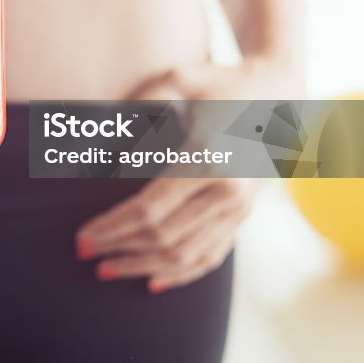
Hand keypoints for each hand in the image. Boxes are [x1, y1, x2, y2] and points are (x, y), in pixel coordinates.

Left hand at [75, 58, 300, 291]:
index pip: (149, 208)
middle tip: (83, 253)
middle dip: (119, 248)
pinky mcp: (243, 216)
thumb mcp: (177, 81)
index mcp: (207, 157)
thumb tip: (105, 150)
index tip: (83, 236)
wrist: (280, 92)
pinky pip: (211, 255)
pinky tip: (152, 282)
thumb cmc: (217, 83)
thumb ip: (139, 109)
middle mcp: (227, 190)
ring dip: (143, 266)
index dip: (112, 227)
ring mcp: (239, 208)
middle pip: (164, 236)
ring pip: (186, 253)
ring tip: (107, 271)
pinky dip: (181, 273)